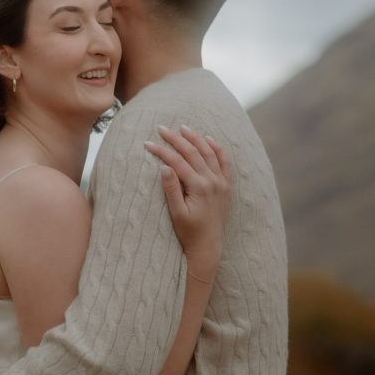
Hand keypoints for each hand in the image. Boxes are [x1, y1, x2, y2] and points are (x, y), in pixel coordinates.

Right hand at [145, 125, 231, 265]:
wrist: (207, 246)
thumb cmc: (188, 232)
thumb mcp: (176, 213)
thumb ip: (171, 189)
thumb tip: (165, 166)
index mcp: (199, 187)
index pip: (177, 162)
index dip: (162, 151)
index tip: (148, 143)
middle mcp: (213, 181)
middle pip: (193, 152)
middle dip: (176, 139)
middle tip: (161, 128)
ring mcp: (222, 182)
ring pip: (209, 153)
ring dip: (196, 138)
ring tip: (183, 128)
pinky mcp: (226, 186)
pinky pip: (224, 162)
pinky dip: (217, 148)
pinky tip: (209, 139)